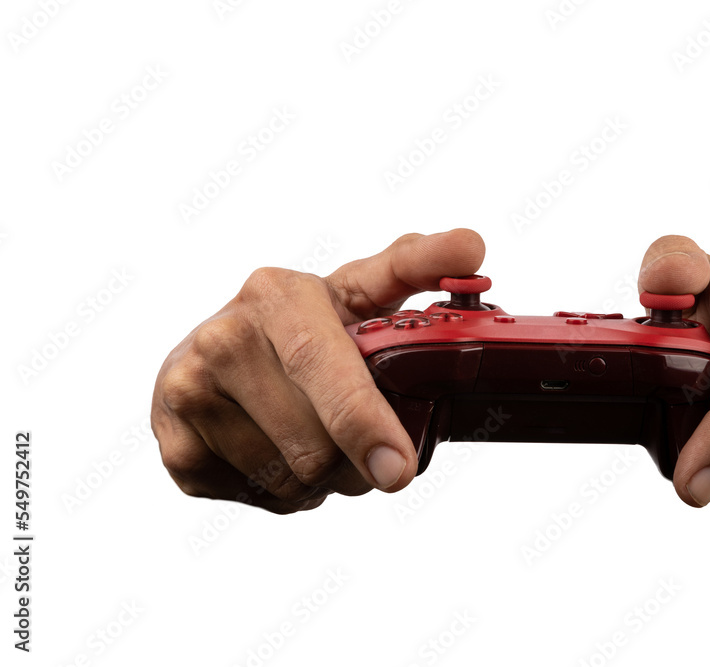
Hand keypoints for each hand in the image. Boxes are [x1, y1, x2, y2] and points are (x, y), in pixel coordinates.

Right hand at [151, 229, 485, 512]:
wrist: (218, 350)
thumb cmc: (305, 325)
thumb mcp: (360, 289)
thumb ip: (417, 267)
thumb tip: (472, 245)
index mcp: (275, 296)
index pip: (322, 366)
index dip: (364, 422)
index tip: (397, 468)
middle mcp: (221, 339)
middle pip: (313, 444)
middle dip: (356, 460)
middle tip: (367, 442)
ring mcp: (186, 393)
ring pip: (289, 479)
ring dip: (324, 479)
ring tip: (317, 437)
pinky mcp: (173, 448)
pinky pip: (258, 498)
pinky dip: (288, 492)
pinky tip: (282, 451)